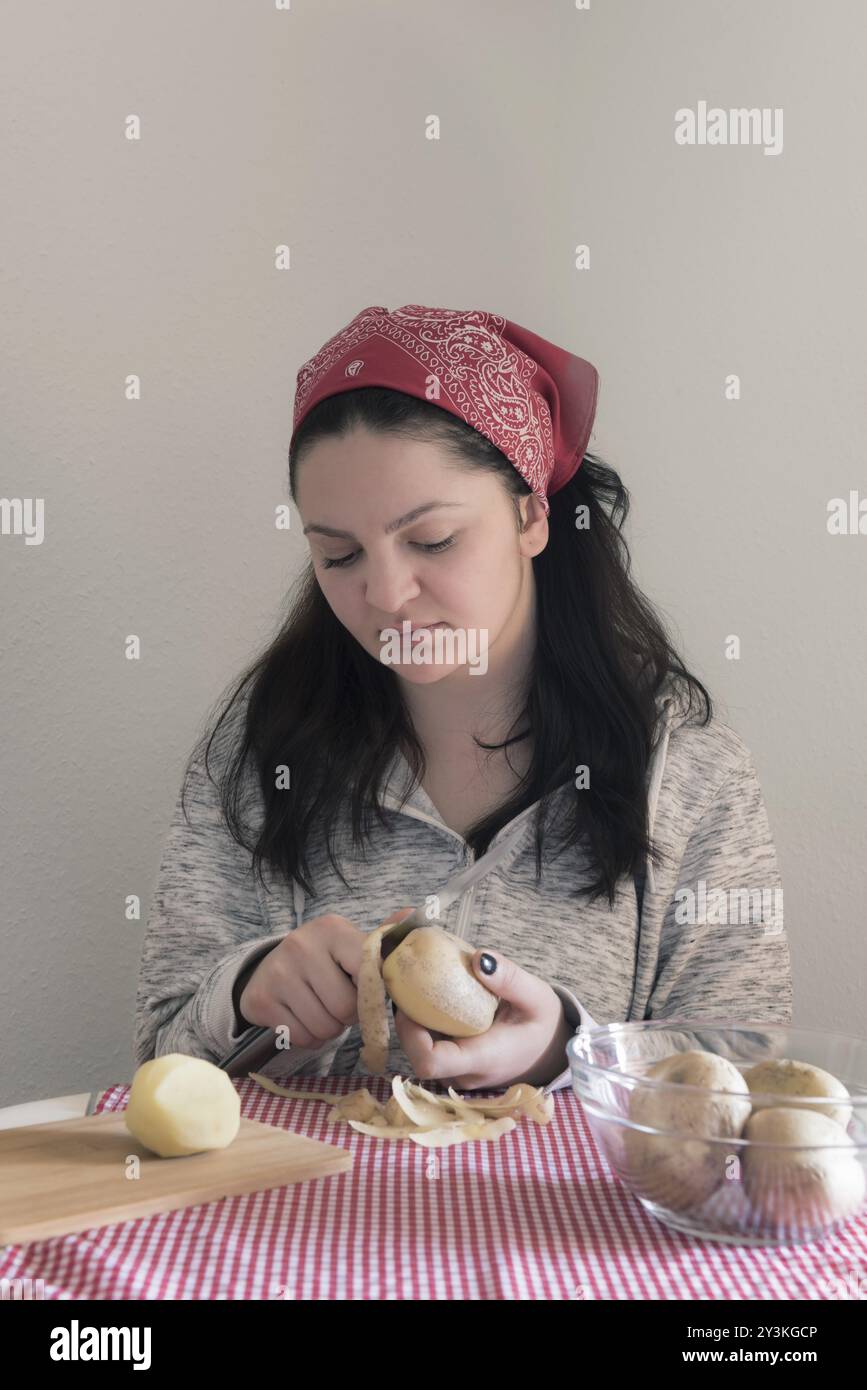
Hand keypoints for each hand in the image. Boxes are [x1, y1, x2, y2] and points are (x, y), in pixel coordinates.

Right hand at [238, 909, 410, 1048]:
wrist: (269, 968)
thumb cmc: (323, 960)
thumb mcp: (351, 944)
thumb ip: (383, 938)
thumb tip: (412, 912)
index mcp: (331, 929)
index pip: (367, 973)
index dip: (370, 991)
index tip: (364, 990)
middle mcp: (301, 946)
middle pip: (345, 1008)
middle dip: (348, 1015)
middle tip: (338, 1002)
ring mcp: (278, 973)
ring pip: (324, 1027)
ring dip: (329, 1029)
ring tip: (321, 1009)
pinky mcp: (260, 1000)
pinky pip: (302, 1038)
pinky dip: (309, 1037)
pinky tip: (303, 1018)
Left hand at [392, 939, 572, 1090]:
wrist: (553, 1051)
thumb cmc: (545, 1025)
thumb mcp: (537, 997)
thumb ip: (509, 979)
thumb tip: (478, 957)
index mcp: (482, 1058)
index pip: (430, 1062)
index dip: (410, 1034)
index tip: (409, 1001)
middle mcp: (465, 1072)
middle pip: (417, 1055)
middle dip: (406, 1020)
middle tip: (406, 980)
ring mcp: (459, 1071)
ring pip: (421, 1050)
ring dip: (413, 1019)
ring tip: (415, 982)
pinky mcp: (457, 1063)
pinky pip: (432, 1045)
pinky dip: (425, 1021)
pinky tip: (429, 994)